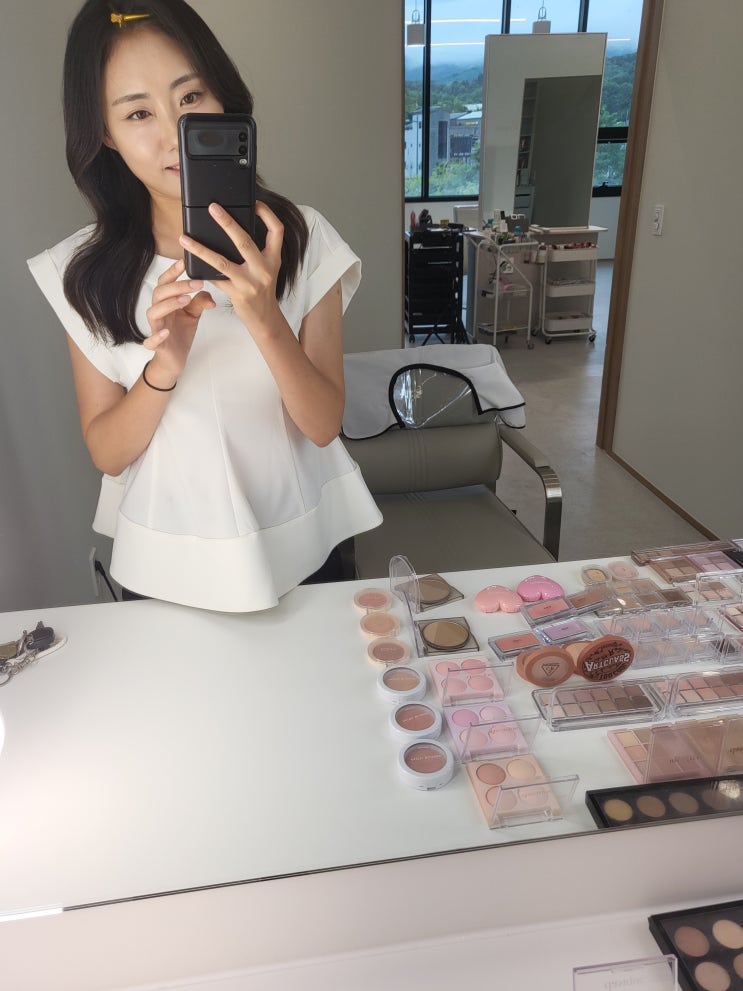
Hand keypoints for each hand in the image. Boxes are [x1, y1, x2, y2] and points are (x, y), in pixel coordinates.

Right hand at [144, 258, 214, 380]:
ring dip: (168, 304)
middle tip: (196, 283)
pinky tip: (166, 332)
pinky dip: (156, 336)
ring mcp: (156, 328)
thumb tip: (211, 297)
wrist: (175, 359)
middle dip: (177, 286)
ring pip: (153, 312)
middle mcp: (159, 312)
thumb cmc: (180, 333)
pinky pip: (150, 341)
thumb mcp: (193, 314)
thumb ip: (200, 302)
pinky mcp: (157, 346)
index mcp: (166, 302)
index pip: (165, 282)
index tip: (184, 261)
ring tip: (185, 300)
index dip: (173, 271)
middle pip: (160, 293)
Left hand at [178, 201, 283, 337]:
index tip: (254, 202)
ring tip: (184, 238)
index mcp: (273, 259)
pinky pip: (215, 278)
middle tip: (212, 208)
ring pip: (222, 261)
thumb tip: (235, 229)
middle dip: (227, 222)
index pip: (277, 231)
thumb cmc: (262, 291)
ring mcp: (250, 283)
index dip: (267, 214)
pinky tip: (187, 262)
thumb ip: (257, 251)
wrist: (265, 318)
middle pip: (245, 241)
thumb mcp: (267, 268)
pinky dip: (201, 270)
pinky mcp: (237, 294)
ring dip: (201, 249)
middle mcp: (263, 270)